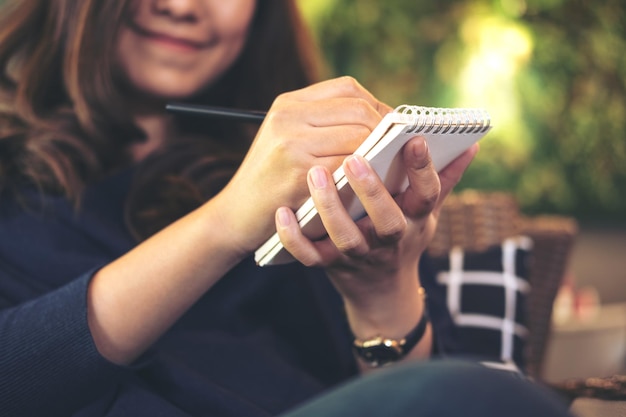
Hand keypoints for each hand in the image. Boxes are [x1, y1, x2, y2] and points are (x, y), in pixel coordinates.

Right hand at [212, 76, 392, 253]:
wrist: (235, 216)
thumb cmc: (272, 181)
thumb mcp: (289, 141)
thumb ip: (326, 126)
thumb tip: (385, 124)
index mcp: (289, 103)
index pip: (348, 89)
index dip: (377, 106)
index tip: (392, 127)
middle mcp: (288, 116)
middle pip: (359, 112)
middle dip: (385, 133)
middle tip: (398, 153)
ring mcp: (291, 143)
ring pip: (359, 139)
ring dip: (379, 157)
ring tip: (387, 170)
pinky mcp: (297, 173)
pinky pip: (349, 169)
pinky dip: (365, 179)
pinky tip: (370, 188)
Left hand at [275, 137, 477, 339]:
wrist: (381, 290)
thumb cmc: (405, 238)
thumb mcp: (427, 213)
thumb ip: (443, 179)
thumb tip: (470, 143)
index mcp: (415, 220)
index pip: (427, 195)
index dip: (423, 169)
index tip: (415, 138)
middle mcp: (389, 240)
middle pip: (386, 221)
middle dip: (373, 191)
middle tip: (355, 158)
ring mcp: (359, 255)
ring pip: (346, 238)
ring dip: (331, 209)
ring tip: (316, 174)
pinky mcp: (330, 265)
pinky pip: (310, 258)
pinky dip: (295, 240)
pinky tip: (283, 213)